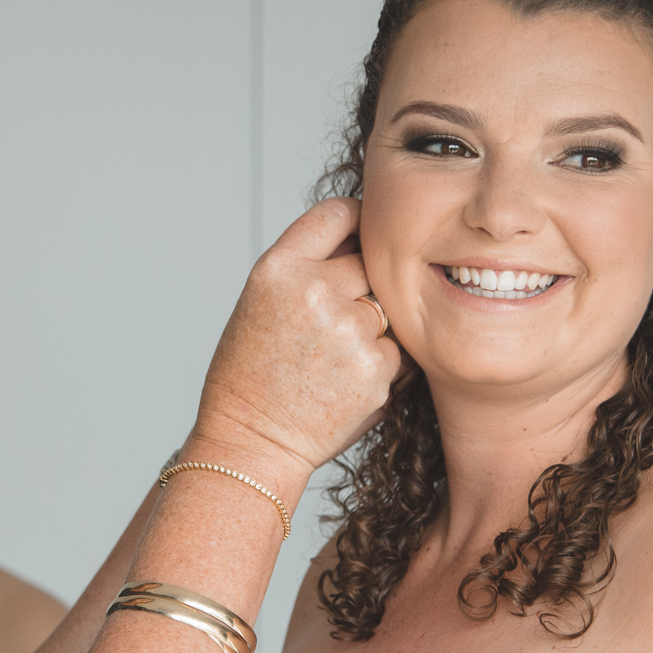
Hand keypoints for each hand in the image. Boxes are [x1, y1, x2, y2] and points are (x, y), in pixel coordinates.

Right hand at [189, 198, 401, 495]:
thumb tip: (366, 237)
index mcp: (278, 268)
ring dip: (374, 327)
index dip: (358, 221)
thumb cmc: (253, 372)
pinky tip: (346, 381)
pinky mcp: (376, 367)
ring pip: (388, 307)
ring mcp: (348, 328)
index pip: (338, 212)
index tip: (362, 236)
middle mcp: (313, 290)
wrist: (252, 440)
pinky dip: (382, 363)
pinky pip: (400, 348)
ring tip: (334, 357)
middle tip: (339, 316)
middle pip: (371, 259)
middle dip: (364, 284)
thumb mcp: (261, 301)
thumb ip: (309, 265)